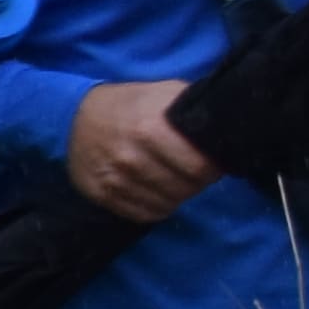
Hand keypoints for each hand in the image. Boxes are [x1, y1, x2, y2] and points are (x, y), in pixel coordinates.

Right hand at [64, 76, 218, 220]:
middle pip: (184, 188)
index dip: (213, 167)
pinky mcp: (100, 195)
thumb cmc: (133, 104)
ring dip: (179, 195)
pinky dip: (158, 206)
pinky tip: (159, 190)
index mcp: (149, 129)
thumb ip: (195, 111)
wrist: (77, 115)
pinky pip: (143, 214)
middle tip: (197, 172)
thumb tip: (230, 129)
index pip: (198, 167)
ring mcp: (113, 179)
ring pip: (166, 204)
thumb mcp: (166, 94)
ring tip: (178, 179)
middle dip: (198, 182)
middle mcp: (130, 158)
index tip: (214, 162)